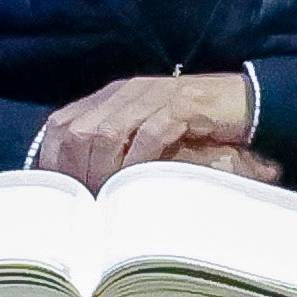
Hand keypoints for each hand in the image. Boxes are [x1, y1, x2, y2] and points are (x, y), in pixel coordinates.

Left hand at [30, 71, 266, 185]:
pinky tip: (138, 181)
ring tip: (108, 197)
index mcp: (111, 96)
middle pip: (77, 131)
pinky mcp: (181, 105)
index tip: (60, 194)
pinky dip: (139, 161)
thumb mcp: (146, 134)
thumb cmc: (193, 126)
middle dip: (76, 171)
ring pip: (106, 133)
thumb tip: (83, 184)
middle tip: (86, 204)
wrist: (243, 101)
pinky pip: (150, 134)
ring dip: (103, 170)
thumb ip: (116, 147)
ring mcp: (152, 96)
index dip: (52, 159)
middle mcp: (125, 92)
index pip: (60, 124)